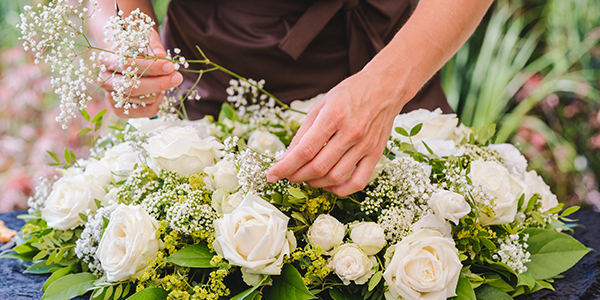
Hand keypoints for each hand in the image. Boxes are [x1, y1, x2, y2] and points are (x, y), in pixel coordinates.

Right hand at [99, 29, 182, 117]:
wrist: (122, 60)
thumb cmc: (135, 47)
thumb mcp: (143, 38)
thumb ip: (152, 44)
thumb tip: (161, 55)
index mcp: (106, 61)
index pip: (127, 65)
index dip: (150, 66)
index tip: (170, 65)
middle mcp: (105, 81)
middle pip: (132, 87)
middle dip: (158, 83)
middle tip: (177, 77)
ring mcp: (111, 98)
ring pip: (142, 100)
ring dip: (160, 91)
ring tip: (165, 80)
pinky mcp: (120, 111)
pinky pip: (147, 111)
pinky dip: (158, 102)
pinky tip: (158, 92)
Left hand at [266, 70, 405, 196]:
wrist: (385, 87)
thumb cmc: (350, 93)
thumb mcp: (320, 104)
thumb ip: (303, 132)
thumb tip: (286, 158)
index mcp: (333, 116)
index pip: (304, 150)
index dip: (285, 166)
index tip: (271, 174)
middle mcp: (350, 133)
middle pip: (318, 166)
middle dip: (297, 176)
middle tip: (287, 175)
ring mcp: (365, 146)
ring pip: (335, 177)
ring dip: (315, 183)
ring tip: (306, 178)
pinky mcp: (375, 154)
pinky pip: (358, 182)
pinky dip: (340, 190)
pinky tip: (329, 185)